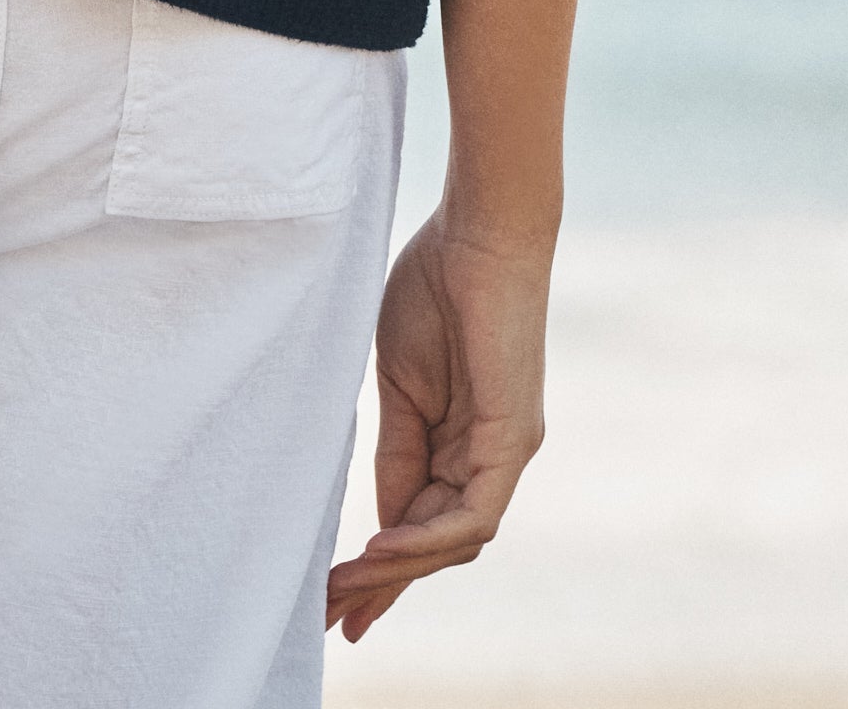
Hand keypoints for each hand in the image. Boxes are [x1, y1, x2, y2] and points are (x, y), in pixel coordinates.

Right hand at [325, 207, 552, 642]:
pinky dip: (425, 537)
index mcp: (463, 440)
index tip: (333, 596)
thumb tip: (380, 514)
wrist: (480, 229)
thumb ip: (395, 446)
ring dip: (397, 569)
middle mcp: (491, 458)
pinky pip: (472, 513)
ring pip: (454, 540)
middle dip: (383, 585)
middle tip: (333, 617)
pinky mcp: (514, 438)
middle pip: (436, 544)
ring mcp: (507, 451)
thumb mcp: (398, 379)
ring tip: (343, 588)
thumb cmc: (437, 284)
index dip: (379, 563)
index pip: (418, 519)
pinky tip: (381, 547)